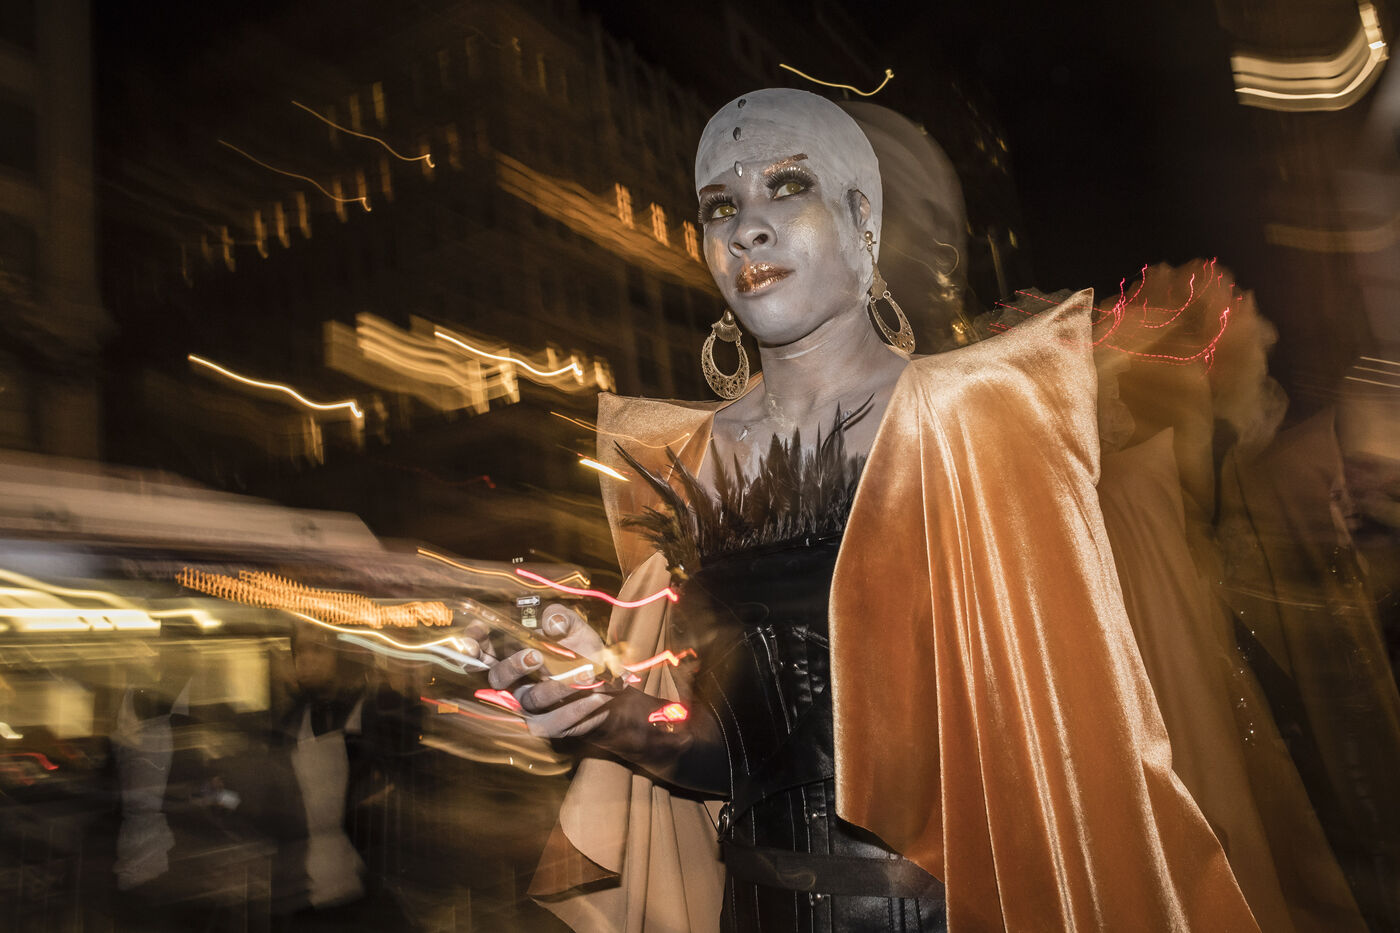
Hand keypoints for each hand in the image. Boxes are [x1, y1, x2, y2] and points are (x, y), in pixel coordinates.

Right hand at [481, 604, 611, 738]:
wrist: (609, 684)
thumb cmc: (582, 651)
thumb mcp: (574, 626)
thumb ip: (561, 617)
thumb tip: (552, 623)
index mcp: (510, 653)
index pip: (481, 649)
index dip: (474, 642)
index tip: (477, 633)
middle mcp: (514, 682)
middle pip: (497, 677)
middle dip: (512, 666)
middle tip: (535, 656)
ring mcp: (527, 705)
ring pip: (530, 698)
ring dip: (557, 686)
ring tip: (586, 673)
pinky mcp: (546, 726)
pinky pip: (556, 720)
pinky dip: (578, 707)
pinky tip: (596, 695)